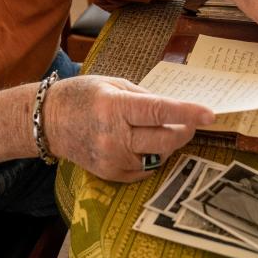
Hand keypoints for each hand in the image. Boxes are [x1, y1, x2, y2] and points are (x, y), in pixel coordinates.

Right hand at [43, 75, 214, 182]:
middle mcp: (113, 137)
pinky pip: (145, 168)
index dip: (188, 113)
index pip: (159, 111)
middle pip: (165, 138)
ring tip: (159, 128)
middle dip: (184, 129)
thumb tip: (174, 109)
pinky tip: (143, 143)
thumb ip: (144, 97)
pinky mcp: (110, 174)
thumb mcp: (112, 84)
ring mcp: (112, 159)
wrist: (47, 122)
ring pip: (159, 156)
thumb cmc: (80, 96)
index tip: (210, 114)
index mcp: (114, 107)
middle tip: (190, 121)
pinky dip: (152, 155)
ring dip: (168, 143)